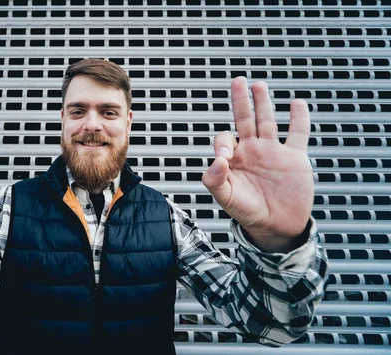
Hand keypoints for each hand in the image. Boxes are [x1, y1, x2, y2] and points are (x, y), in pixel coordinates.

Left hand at [202, 77, 313, 252]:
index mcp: (234, 159)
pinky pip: (298, 133)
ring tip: (258, 85)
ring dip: (263, 103)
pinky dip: (298, 119)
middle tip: (237, 81)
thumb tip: (215, 161)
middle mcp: (252, 151)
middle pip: (244, 119)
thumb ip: (215, 181)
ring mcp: (273, 152)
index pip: (225, 138)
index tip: (226, 155)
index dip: (223, 141)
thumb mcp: (226, 199)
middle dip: (240, 101)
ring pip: (268, 121)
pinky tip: (297, 104)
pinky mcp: (294, 157)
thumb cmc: (248, 213)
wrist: (276, 226)